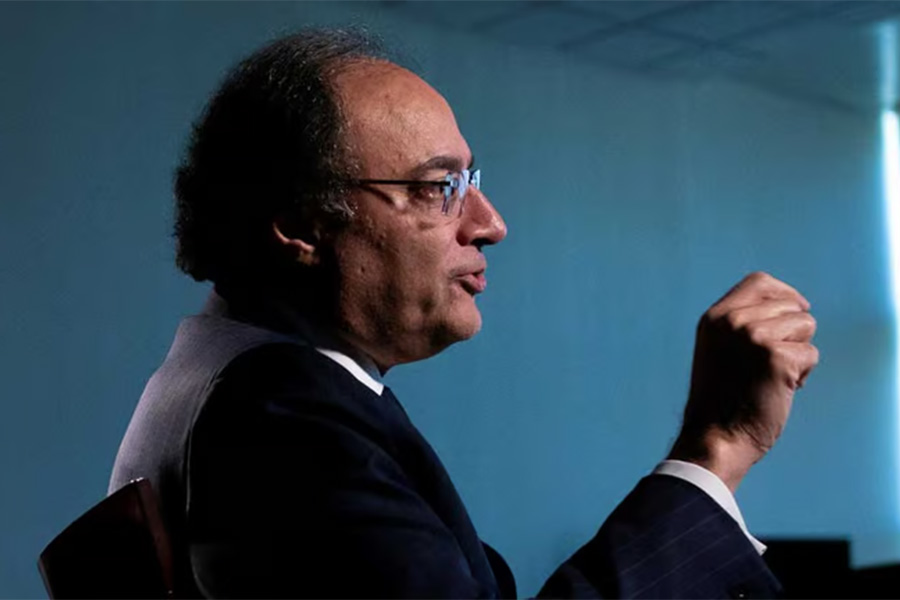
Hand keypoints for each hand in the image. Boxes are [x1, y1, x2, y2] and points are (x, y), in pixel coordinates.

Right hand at [668, 272, 818, 491]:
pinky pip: (811, 355)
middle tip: (771, 363)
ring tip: (773, 375)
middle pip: (790, 305)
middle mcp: (732, 321)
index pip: (760, 281)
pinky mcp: (777, 358)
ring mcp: (753, 337)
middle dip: (793, 332)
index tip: (795, 311)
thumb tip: (791, 304)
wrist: (716, 436)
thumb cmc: (722, 399)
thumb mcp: (719, 348)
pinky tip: (780, 389)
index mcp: (715, 316)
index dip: (784, 294)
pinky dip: (803, 375)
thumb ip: (741, 322)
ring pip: (805, 326)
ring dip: (799, 352)